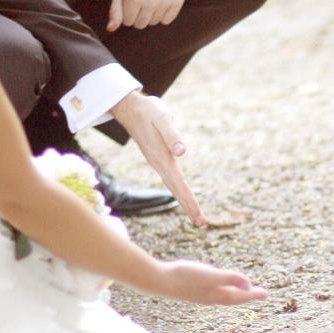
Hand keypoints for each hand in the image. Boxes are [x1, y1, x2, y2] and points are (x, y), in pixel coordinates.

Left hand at [107, 0, 186, 31]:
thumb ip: (115, 9)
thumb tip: (111, 29)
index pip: (128, 21)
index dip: (128, 12)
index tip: (131, 0)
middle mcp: (151, 0)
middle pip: (141, 24)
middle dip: (139, 14)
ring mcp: (166, 1)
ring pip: (154, 22)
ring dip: (151, 13)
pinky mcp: (177, 0)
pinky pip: (167, 20)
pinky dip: (164, 14)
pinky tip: (161, 0)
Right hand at [112, 91, 206, 224]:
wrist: (131, 108)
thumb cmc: (149, 112)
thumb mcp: (162, 119)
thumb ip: (172, 136)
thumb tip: (182, 152)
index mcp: (162, 159)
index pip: (179, 185)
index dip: (190, 201)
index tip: (199, 217)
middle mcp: (160, 165)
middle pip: (176, 190)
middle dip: (189, 207)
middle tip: (202, 224)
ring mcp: (158, 163)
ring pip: (174, 186)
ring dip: (185, 201)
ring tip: (196, 216)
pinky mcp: (159, 159)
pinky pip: (172, 179)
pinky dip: (180, 190)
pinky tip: (183, 195)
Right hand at [157, 259, 267, 304]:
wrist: (159, 281)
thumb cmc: (185, 277)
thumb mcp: (211, 275)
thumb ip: (230, 278)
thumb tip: (249, 284)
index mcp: (217, 295)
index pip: (240, 296)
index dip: (253, 294)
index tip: (266, 294)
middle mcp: (210, 297)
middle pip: (233, 298)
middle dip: (246, 295)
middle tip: (258, 293)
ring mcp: (200, 294)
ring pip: (222, 296)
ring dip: (234, 294)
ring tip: (240, 291)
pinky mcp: (191, 289)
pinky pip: (212, 292)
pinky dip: (220, 290)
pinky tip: (215, 286)